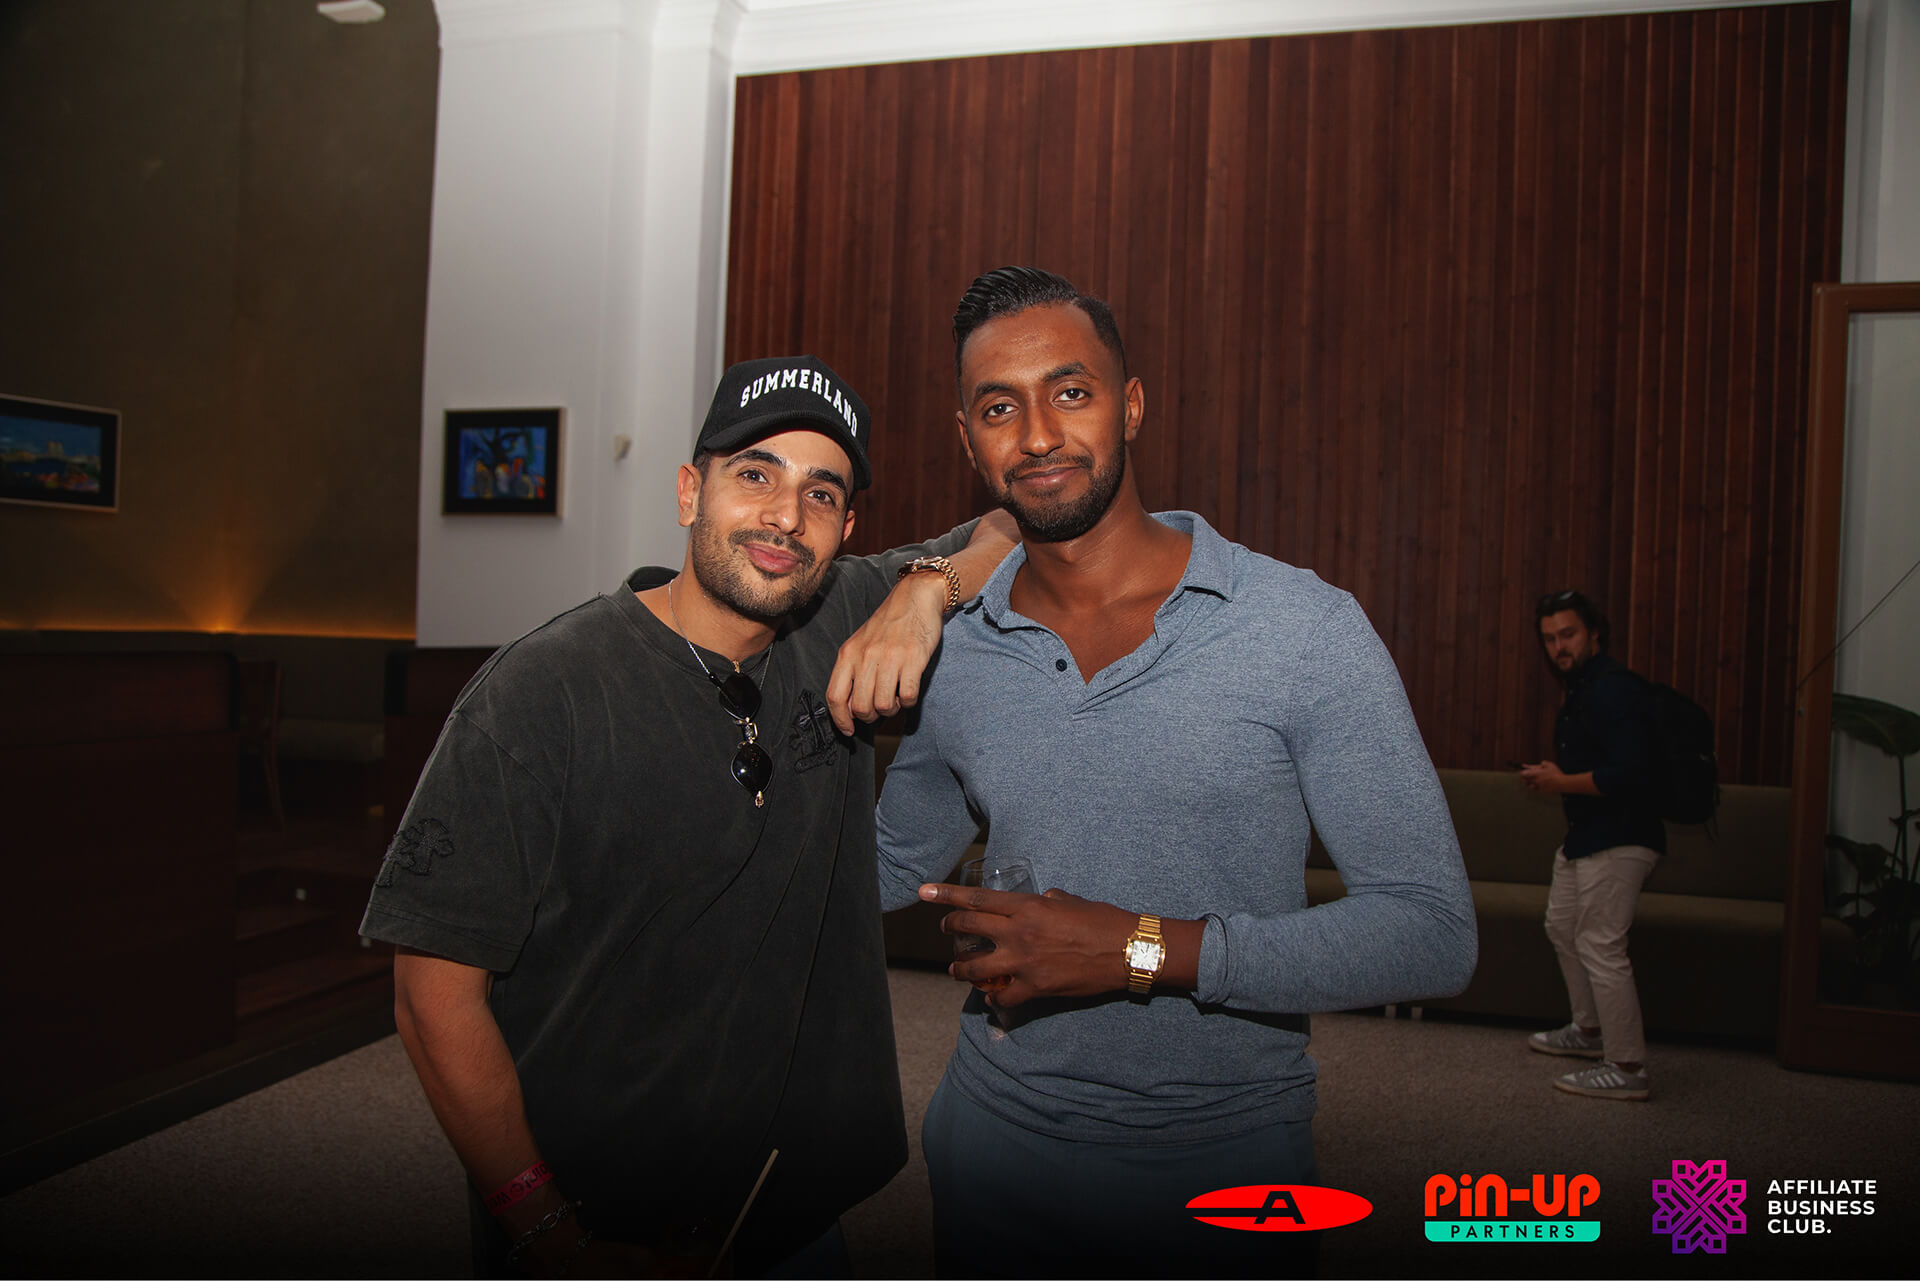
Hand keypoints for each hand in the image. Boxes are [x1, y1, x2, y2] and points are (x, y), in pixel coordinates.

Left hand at [826, 571, 950, 733]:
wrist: (915, 597)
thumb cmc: (888, 624)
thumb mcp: (860, 644)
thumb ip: (853, 672)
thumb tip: (851, 707)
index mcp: (848, 654)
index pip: (835, 696)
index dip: (840, 720)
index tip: (849, 730)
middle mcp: (866, 657)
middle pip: (860, 707)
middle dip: (871, 717)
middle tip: (880, 708)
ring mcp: (890, 658)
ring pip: (884, 705)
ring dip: (891, 709)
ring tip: (896, 698)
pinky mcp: (913, 659)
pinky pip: (908, 696)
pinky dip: (909, 701)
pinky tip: (909, 690)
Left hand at [919, 882, 1138, 1006]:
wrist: (1127, 950)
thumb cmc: (1103, 920)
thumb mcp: (1070, 900)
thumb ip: (1047, 901)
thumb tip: (1040, 902)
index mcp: (1028, 906)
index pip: (976, 899)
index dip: (945, 895)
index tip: (923, 892)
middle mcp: (1020, 932)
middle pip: (969, 928)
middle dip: (949, 928)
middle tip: (945, 929)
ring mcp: (1025, 962)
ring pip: (975, 968)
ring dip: (960, 969)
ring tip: (956, 969)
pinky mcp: (1036, 988)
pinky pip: (1003, 997)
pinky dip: (994, 999)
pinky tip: (992, 999)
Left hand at [1518, 761, 1564, 791]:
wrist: (1562, 783)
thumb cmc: (1556, 773)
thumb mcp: (1550, 764)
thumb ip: (1544, 763)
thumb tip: (1541, 763)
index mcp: (1536, 773)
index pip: (1524, 773)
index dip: (1522, 772)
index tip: (1521, 771)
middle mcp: (1536, 780)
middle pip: (1525, 780)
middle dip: (1523, 778)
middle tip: (1522, 777)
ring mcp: (1538, 786)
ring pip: (1529, 785)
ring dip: (1527, 783)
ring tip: (1525, 781)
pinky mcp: (1542, 790)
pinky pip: (1535, 789)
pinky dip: (1533, 787)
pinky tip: (1532, 786)